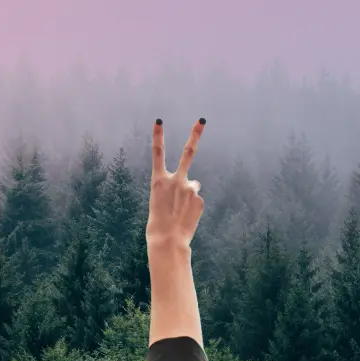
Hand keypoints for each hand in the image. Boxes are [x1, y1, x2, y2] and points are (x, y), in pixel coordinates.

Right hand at [146, 118, 206, 253]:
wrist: (167, 240)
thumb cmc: (158, 223)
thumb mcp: (159, 202)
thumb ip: (174, 188)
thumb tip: (195, 183)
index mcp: (158, 181)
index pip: (157, 153)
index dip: (158, 136)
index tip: (159, 121)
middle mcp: (175, 180)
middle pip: (188, 152)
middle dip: (195, 135)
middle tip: (202, 120)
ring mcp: (189, 188)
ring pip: (193, 185)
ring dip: (189, 194)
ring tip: (182, 210)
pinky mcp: (199, 199)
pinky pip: (197, 199)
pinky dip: (193, 207)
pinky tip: (187, 217)